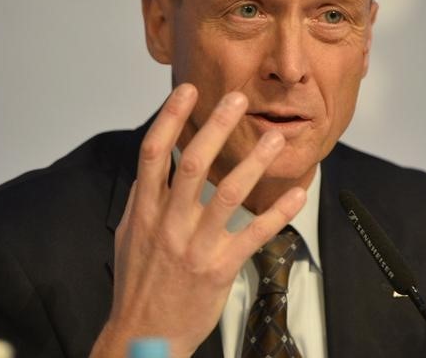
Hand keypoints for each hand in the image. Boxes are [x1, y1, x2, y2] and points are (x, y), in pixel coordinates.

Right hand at [90, 84, 306, 357]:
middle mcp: (168, 223)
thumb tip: (152, 168)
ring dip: (254, 162)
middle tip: (237, 99)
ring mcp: (195, 245)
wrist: (144, 334)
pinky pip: (254, 234)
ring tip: (274, 138)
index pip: (154, 153)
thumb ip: (142, 200)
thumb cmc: (138, 285)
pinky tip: (298, 193)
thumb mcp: (127, 237)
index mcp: (144, 211)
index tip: (188, 92)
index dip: (170, 118)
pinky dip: (278, 212)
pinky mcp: (219, 267)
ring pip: (227, 193)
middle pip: (193, 163)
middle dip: (215, 127)